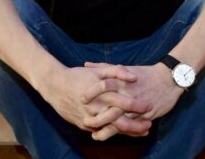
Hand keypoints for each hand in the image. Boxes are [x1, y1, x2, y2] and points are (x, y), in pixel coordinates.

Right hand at [37, 65, 151, 135]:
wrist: (54, 85)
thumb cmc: (77, 76)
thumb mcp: (97, 70)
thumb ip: (116, 71)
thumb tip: (133, 76)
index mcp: (102, 94)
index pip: (124, 103)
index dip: (138, 107)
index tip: (149, 107)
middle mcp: (97, 109)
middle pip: (121, 121)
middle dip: (137, 124)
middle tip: (149, 124)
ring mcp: (90, 119)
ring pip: (112, 129)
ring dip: (128, 131)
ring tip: (140, 131)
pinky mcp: (84, 125)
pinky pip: (101, 132)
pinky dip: (112, 133)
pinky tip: (122, 133)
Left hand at [81, 62, 183, 140]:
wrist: (169, 79)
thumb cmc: (145, 73)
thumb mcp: (124, 68)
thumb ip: (104, 67)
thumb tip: (86, 65)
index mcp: (123, 81)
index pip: (104, 85)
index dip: (92, 92)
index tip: (81, 99)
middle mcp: (129, 95)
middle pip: (111, 107)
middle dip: (97, 117)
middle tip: (84, 122)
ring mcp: (138, 107)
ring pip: (121, 121)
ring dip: (108, 130)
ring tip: (96, 136)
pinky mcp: (146, 116)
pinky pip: (133, 127)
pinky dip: (123, 133)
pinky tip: (115, 137)